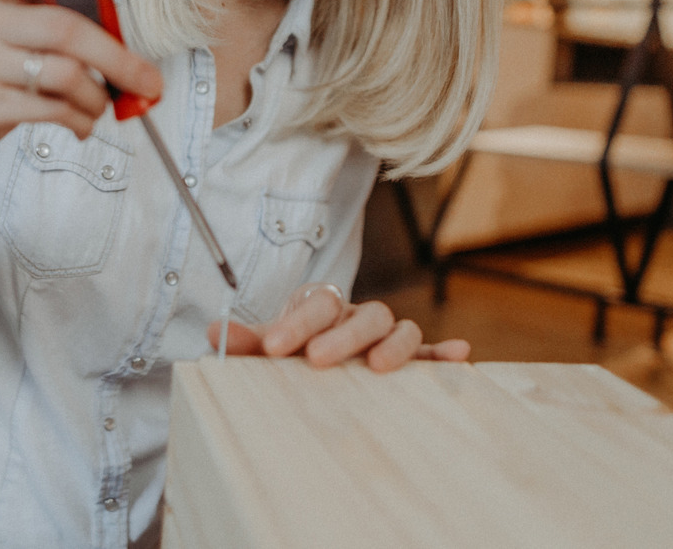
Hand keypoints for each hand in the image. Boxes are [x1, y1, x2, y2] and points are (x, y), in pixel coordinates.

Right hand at [0, 0, 163, 176]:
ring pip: (66, 73)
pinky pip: (54, 109)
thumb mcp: (14, 37)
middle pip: (65, 27)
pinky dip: (81, 120)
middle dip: (118, 58)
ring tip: (99, 108)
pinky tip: (80, 125)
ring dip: (98, 97)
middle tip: (148, 82)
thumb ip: (55, 10)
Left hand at [206, 283, 469, 372]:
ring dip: (393, 344)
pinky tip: (458, 356)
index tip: (274, 347)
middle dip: (341, 336)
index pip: (316, 304)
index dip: (296, 323)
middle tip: (318, 360)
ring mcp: (385, 335)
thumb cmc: (292, 349)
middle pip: (361, 313)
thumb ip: (245, 341)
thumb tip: (215, 333)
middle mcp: (357, 315)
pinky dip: (443, 354)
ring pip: (398, 326)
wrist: (312, 356)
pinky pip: (430, 352)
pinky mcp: (409, 358)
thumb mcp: (267, 345)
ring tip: (381, 367)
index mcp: (323, 305)